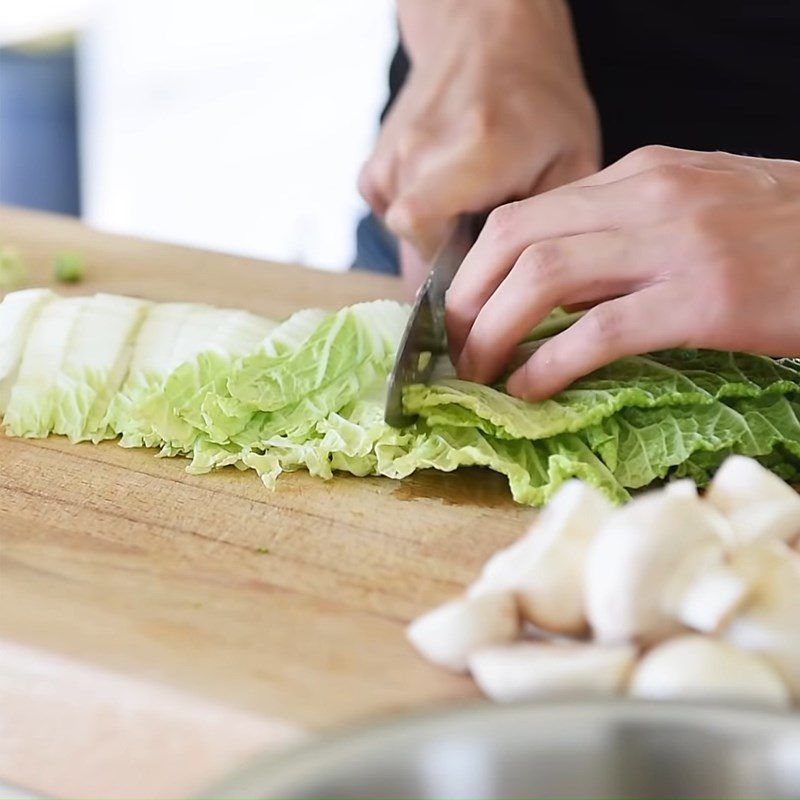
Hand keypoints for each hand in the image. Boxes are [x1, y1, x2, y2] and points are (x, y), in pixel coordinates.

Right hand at [358, 0, 598, 290]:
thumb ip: (546, 229)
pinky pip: (393, 224)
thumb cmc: (538, 99)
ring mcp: (387, 159)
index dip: (446, 270)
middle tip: (490, 246)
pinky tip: (448, 196)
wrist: (486, 37)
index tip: (480, 277)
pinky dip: (421, 224)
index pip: (420, 227)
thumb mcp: (571, 159)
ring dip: (440, 241)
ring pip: (406, 240)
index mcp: (471, 148)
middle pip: (419, 248)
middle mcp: (416, 151)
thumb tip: (528, 295)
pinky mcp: (373, 170)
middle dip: (454, 262)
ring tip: (472, 209)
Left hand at [446, 145, 799, 397]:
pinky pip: (598, 332)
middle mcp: (649, 196)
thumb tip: (556, 287)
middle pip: (514, 240)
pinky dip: (548, 364)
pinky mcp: (705, 299)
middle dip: (466, 301)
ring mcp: (678, 244)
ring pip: (543, 278)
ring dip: (494, 332)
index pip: (523, 215)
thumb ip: (624, 235)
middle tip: (455, 348)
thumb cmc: (784, 236)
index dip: (472, 270)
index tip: (458, 313)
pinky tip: (530, 389)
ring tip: (480, 372)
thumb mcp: (696, 210)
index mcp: (641, 175)